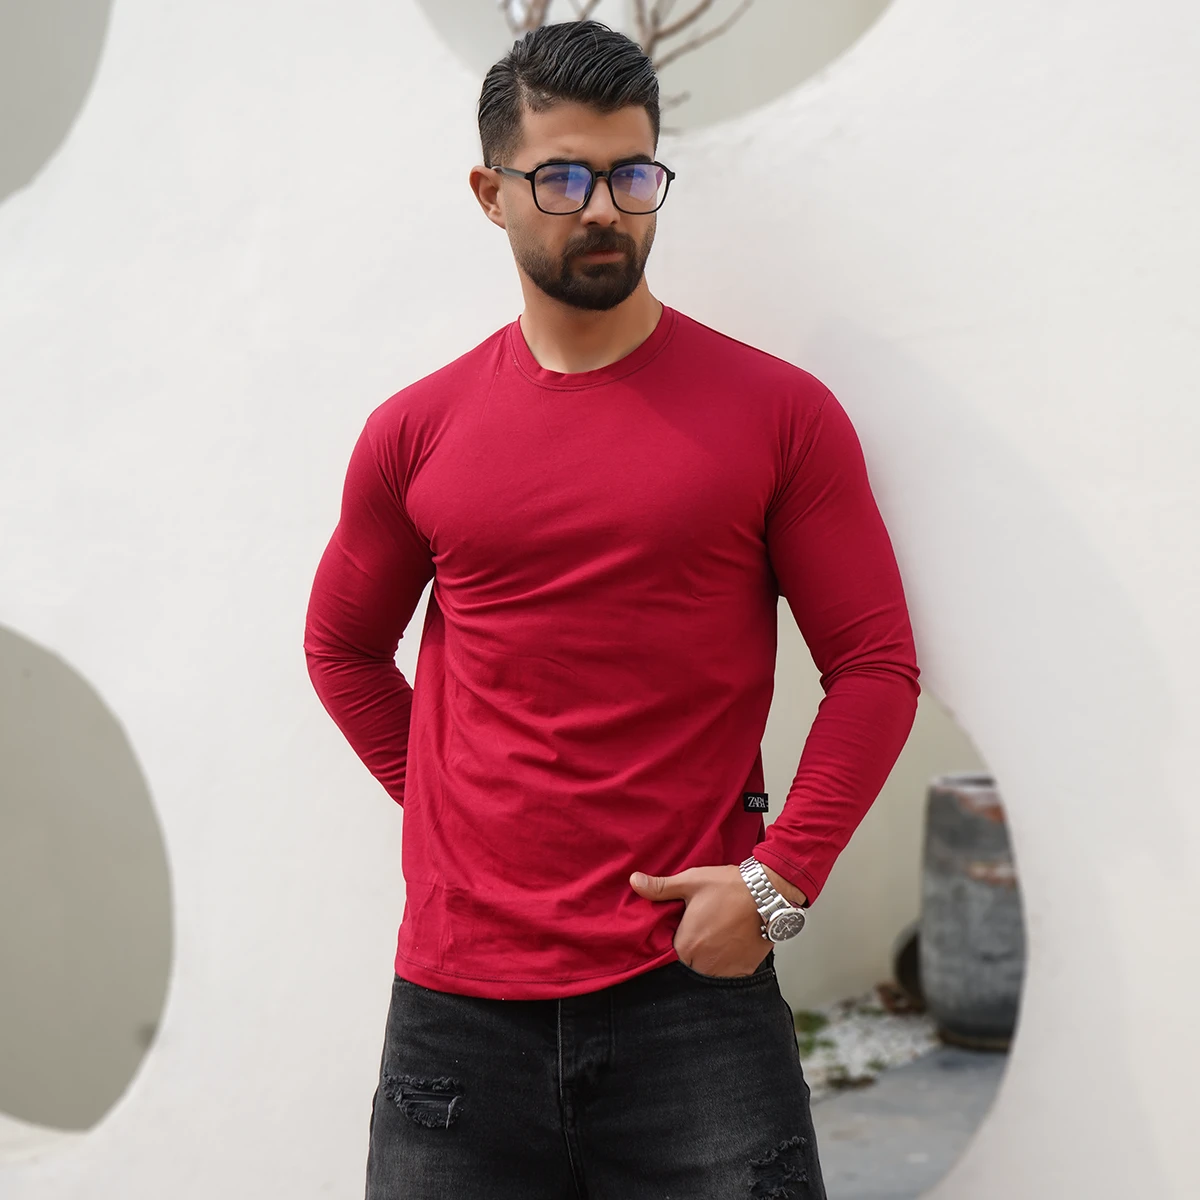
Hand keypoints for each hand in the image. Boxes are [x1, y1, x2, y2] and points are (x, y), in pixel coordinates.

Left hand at [628, 862, 805, 977]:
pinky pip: (728, 973)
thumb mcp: (691, 882)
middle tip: (703, 928)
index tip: (682, 927)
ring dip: (709, 957)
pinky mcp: (744, 971)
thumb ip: (661, 888)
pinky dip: (728, 961)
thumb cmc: (729, 887)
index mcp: (686, 945)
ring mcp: (725, 971)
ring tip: (718, 934)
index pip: (669, 952)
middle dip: (692, 949)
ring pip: (708, 969)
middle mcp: (703, 964)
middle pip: (688, 963)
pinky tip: (732, 942)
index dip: (675, 939)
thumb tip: (634, 882)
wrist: (769, 893)